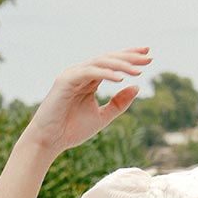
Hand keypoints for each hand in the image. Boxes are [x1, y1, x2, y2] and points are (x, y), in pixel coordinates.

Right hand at [20, 47, 151, 155]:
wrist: (49, 141)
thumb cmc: (71, 130)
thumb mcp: (102, 116)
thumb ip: (119, 103)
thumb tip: (137, 87)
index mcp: (89, 79)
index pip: (111, 63)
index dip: (129, 58)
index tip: (148, 56)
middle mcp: (80, 73)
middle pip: (108, 59)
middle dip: (129, 57)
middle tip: (148, 57)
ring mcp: (72, 75)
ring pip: (100, 62)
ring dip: (120, 64)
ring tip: (138, 70)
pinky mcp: (65, 80)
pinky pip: (89, 73)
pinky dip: (105, 74)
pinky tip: (120, 79)